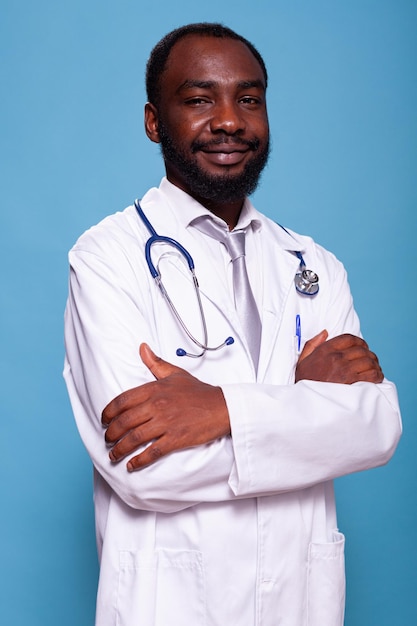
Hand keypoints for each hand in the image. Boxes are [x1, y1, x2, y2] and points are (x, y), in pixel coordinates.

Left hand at [102, 344, 229, 470]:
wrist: (223, 406)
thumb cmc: (199, 392)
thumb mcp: (176, 374)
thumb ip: (156, 363)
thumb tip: (142, 348)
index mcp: (155, 389)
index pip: (123, 401)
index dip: (108, 412)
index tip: (104, 420)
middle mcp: (158, 406)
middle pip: (124, 421)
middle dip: (111, 433)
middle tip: (107, 439)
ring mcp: (166, 423)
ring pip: (134, 438)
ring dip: (120, 449)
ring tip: (113, 455)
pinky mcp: (176, 439)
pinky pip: (152, 452)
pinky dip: (139, 460)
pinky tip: (131, 465)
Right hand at [295, 331, 383, 383]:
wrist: (305, 402)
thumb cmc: (304, 382)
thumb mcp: (302, 360)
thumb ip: (312, 344)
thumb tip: (325, 332)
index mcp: (325, 350)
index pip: (349, 338)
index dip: (359, 342)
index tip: (363, 347)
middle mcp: (336, 357)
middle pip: (362, 349)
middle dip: (369, 354)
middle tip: (371, 360)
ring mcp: (345, 370)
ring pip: (369, 361)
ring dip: (374, 365)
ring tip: (375, 369)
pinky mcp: (352, 382)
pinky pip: (372, 374)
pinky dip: (377, 375)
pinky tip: (377, 377)